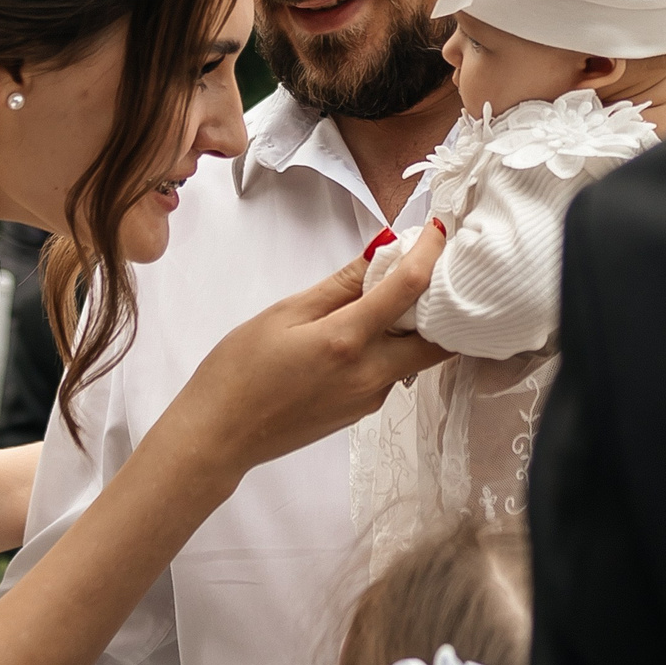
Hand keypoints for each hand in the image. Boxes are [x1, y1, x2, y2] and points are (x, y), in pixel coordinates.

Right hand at [174, 221, 450, 486]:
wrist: (221, 434)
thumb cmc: (240, 369)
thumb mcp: (285, 313)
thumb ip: (339, 284)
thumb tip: (379, 251)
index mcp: (347, 340)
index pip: (408, 288)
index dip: (430, 252)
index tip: (436, 230)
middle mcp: (370, 374)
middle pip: (437, 339)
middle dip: (443, 304)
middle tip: (430, 273)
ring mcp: (369, 399)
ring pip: (415, 359)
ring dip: (415, 327)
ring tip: (390, 297)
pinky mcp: (361, 412)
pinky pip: (391, 374)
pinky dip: (390, 348)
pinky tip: (361, 333)